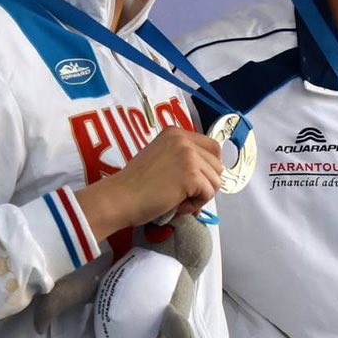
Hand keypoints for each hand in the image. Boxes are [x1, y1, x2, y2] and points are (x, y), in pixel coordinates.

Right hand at [76, 126, 223, 237]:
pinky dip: (195, 204)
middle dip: (205, 184)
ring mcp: (188, 155)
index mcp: (175, 133)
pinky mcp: (190, 174)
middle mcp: (183, 139)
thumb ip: (183, 159)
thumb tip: (211, 174)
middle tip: (182, 194)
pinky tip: (176, 204)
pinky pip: (208, 194)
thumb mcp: (161, 159)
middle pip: (218, 165)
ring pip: (215, 181)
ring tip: (176, 199)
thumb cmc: (136, 185)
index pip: (213, 147)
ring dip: (199, 196)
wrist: (120, 197)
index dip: (209, 168)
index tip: (194, 181)